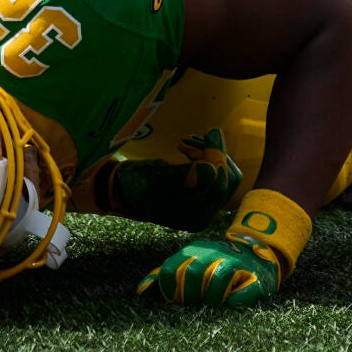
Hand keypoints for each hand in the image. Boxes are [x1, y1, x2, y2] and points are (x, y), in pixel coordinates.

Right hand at [94, 128, 242, 231]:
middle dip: (215, 153)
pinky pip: (217, 169)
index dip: (218, 158)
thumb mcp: (158, 178)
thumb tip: (214, 169)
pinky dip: (207, 154)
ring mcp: (205, 203)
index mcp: (194, 216)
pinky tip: (189, 145)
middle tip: (194, 136)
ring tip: (188, 140)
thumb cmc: (137, 183)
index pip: (220, 186)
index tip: (207, 134)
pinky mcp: (204, 191)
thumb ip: (186, 176)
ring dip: (210, 151)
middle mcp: (204, 213)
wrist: (124, 186)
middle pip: (228, 179)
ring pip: (224, 171)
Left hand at [136, 233, 280, 306]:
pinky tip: (231, 302)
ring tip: (212, 304)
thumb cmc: (216, 265)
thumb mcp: (190, 264)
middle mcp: (214, 253)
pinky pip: (239, 296)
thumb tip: (139, 291)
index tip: (176, 300)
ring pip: (216, 280)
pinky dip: (233, 302)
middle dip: (189, 295)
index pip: (171, 270)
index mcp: (194, 251)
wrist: (258, 254)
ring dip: (211, 299)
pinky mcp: (255, 279)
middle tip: (194, 304)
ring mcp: (236, 264)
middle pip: (191, 273)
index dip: (169, 290)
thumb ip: (164, 276)